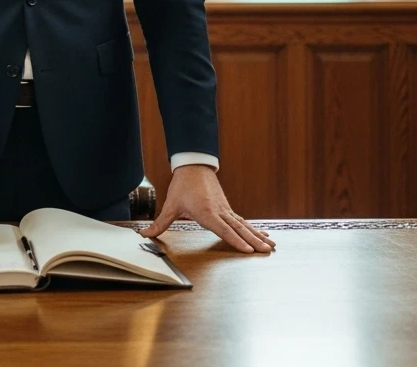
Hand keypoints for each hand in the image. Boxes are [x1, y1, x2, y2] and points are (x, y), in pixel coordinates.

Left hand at [139, 165, 274, 253]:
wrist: (193, 166)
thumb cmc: (183, 185)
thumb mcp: (170, 204)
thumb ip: (160, 223)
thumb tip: (145, 235)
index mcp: (206, 212)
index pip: (223, 229)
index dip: (235, 240)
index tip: (248, 250)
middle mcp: (219, 211)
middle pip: (239, 229)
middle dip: (253, 241)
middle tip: (267, 251)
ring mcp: (225, 210)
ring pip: (244, 225)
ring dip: (257, 236)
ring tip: (270, 246)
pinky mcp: (227, 208)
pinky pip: (241, 221)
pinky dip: (252, 229)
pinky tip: (262, 235)